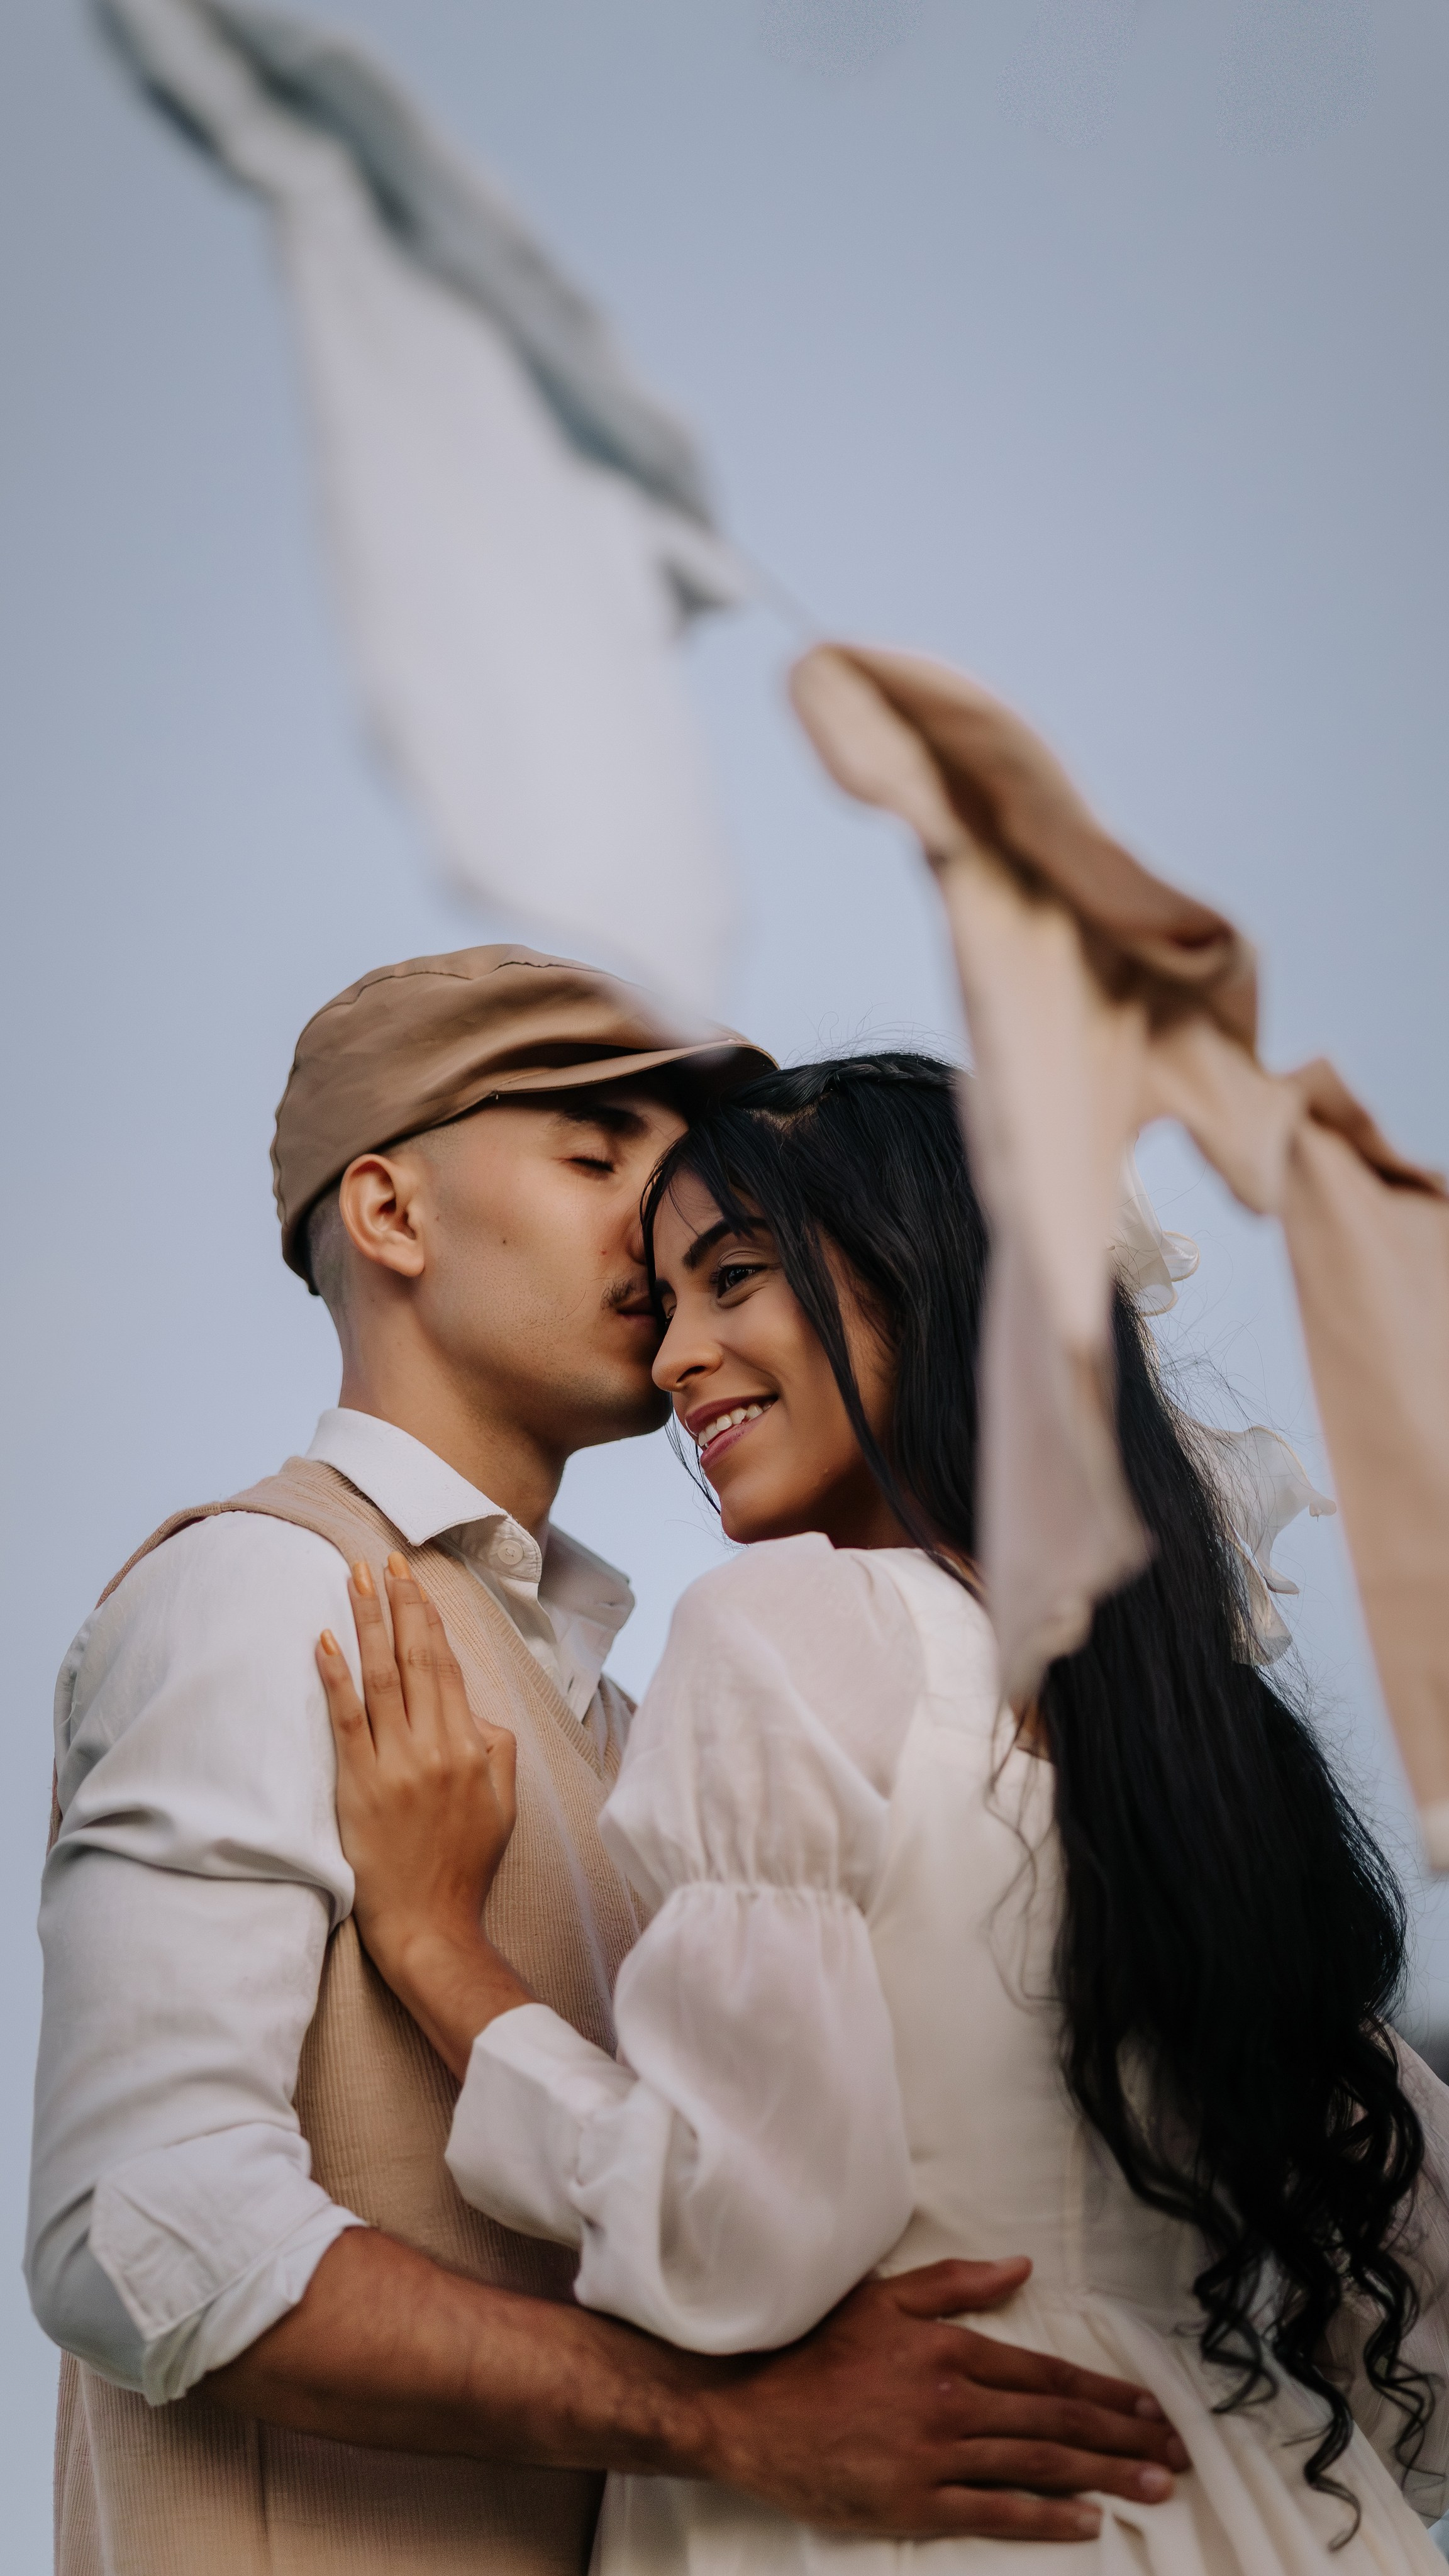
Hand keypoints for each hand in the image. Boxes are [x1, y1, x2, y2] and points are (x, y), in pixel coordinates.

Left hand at [317, 1555, 529, 2074]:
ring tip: (355, 1580)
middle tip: (384, 1559)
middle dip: (399, 1603)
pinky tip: (323, 1642)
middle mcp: (434, 1747)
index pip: (448, 1666)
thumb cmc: (464, 1865)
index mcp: (471, 1747)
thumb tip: (475, 1709)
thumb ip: (495, 1749)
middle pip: (416, 1659)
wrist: (430, 1923)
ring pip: (381, 1678)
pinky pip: (346, 1721)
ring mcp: (395, 1765)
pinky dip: (335, 1677)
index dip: (430, 1618)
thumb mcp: (502, 1805)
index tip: (415, 1580)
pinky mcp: (359, 1786)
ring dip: (367, 1624)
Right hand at [693, 2259, 1187, 2539]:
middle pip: (1055, 2424)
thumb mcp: (883, 2298)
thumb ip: (955, 2285)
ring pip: (1037, 2467)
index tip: (1152, 2408)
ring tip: (1152, 2487)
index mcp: (949, 2351)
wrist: (750, 2413)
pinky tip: (1085, 2522)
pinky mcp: (914, 2505)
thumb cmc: (817, 2351)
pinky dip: (1045, 2519)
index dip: (1105, 2393)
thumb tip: (1022, 2268)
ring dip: (1103, 2478)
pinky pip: (994, 2512)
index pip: (1047, 2376)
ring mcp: (935, 2458)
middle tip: (1176, 2456)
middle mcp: (952, 2404)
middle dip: (1122, 2439)